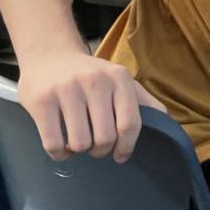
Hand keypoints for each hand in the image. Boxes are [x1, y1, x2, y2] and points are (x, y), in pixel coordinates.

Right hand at [17, 50, 166, 162]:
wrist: (50, 54)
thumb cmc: (90, 75)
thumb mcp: (120, 80)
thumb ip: (144, 101)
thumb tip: (167, 125)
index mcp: (119, 78)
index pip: (130, 123)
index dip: (127, 147)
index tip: (120, 156)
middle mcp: (95, 81)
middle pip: (105, 138)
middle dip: (100, 151)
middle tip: (95, 145)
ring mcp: (67, 90)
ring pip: (80, 144)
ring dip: (78, 151)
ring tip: (77, 141)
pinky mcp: (42, 101)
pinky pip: (54, 144)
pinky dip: (59, 153)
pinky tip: (61, 146)